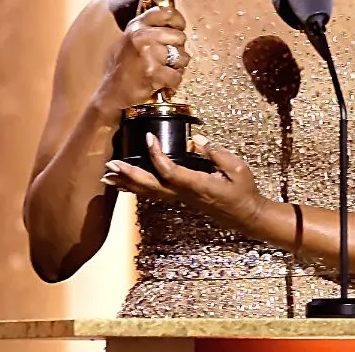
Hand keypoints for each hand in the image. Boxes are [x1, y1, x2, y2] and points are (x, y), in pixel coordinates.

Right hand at [94, 6, 190, 112]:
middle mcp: (141, 36)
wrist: (112, 91)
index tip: (178, 30)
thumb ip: (148, 29)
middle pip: (179, 37)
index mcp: (137, 25)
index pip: (167, 13)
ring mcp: (146, 53)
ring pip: (181, 57)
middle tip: (167, 59)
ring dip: (177, 67)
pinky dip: (173, 82)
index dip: (178, 22)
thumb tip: (174, 25)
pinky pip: (176, 75)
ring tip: (164, 71)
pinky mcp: (152, 71)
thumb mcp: (130, 39)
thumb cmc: (123, 66)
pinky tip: (162, 82)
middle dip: (178, 50)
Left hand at [102, 134, 266, 229]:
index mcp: (198, 185)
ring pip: (149, 192)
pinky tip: (125, 185)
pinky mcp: (181, 198)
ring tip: (108, 175)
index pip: (170, 171)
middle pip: (151, 186)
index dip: (156, 155)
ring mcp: (181, 199)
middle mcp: (185, 194)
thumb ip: (216, 153)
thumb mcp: (237, 168)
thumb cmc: (244, 192)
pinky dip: (137, 188)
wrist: (246, 216)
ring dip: (128, 183)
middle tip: (112, 164)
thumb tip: (197, 140)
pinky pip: (154, 194)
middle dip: (130, 175)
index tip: (148, 138)